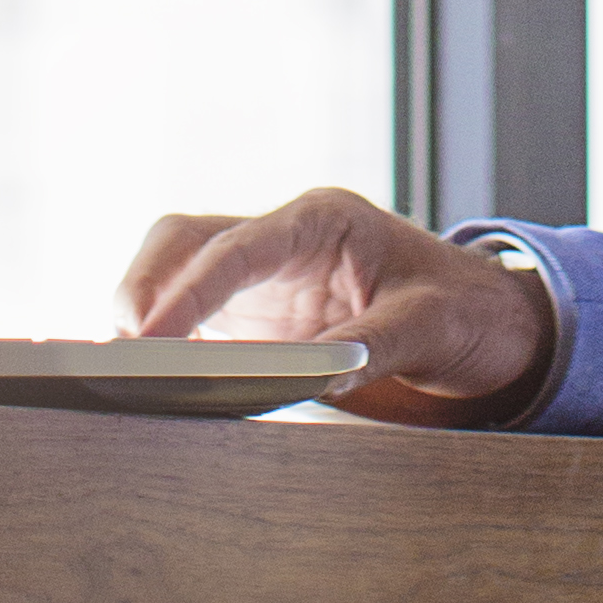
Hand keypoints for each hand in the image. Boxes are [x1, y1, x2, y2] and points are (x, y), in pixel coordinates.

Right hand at [122, 188, 553, 426]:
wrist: (486, 319)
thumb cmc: (464, 309)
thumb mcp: (433, 325)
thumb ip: (375, 343)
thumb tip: (317, 377)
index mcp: (322, 219)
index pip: (238, 248)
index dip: (189, 291)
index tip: (151, 337)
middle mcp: (282, 239)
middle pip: (186, 242)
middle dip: (142, 287)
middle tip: (118, 352)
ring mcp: (263, 278)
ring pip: (176, 272)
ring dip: (141, 311)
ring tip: (116, 372)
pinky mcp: (254, 317)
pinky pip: (192, 318)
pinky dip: (163, 342)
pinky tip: (144, 383)